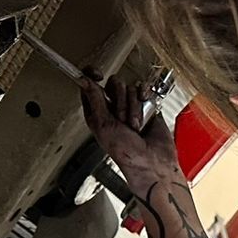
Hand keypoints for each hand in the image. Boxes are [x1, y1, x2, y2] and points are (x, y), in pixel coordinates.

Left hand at [81, 75, 182, 197]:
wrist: (151, 162)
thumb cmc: (125, 152)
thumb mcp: (103, 125)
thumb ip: (95, 99)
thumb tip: (85, 80)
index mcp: (97, 112)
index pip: (90, 85)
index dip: (91, 75)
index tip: (97, 74)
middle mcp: (113, 107)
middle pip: (113, 84)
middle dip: (120, 101)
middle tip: (122, 120)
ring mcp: (131, 105)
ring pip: (130, 88)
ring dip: (134, 108)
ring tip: (135, 125)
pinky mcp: (148, 105)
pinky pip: (145, 89)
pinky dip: (146, 99)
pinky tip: (146, 114)